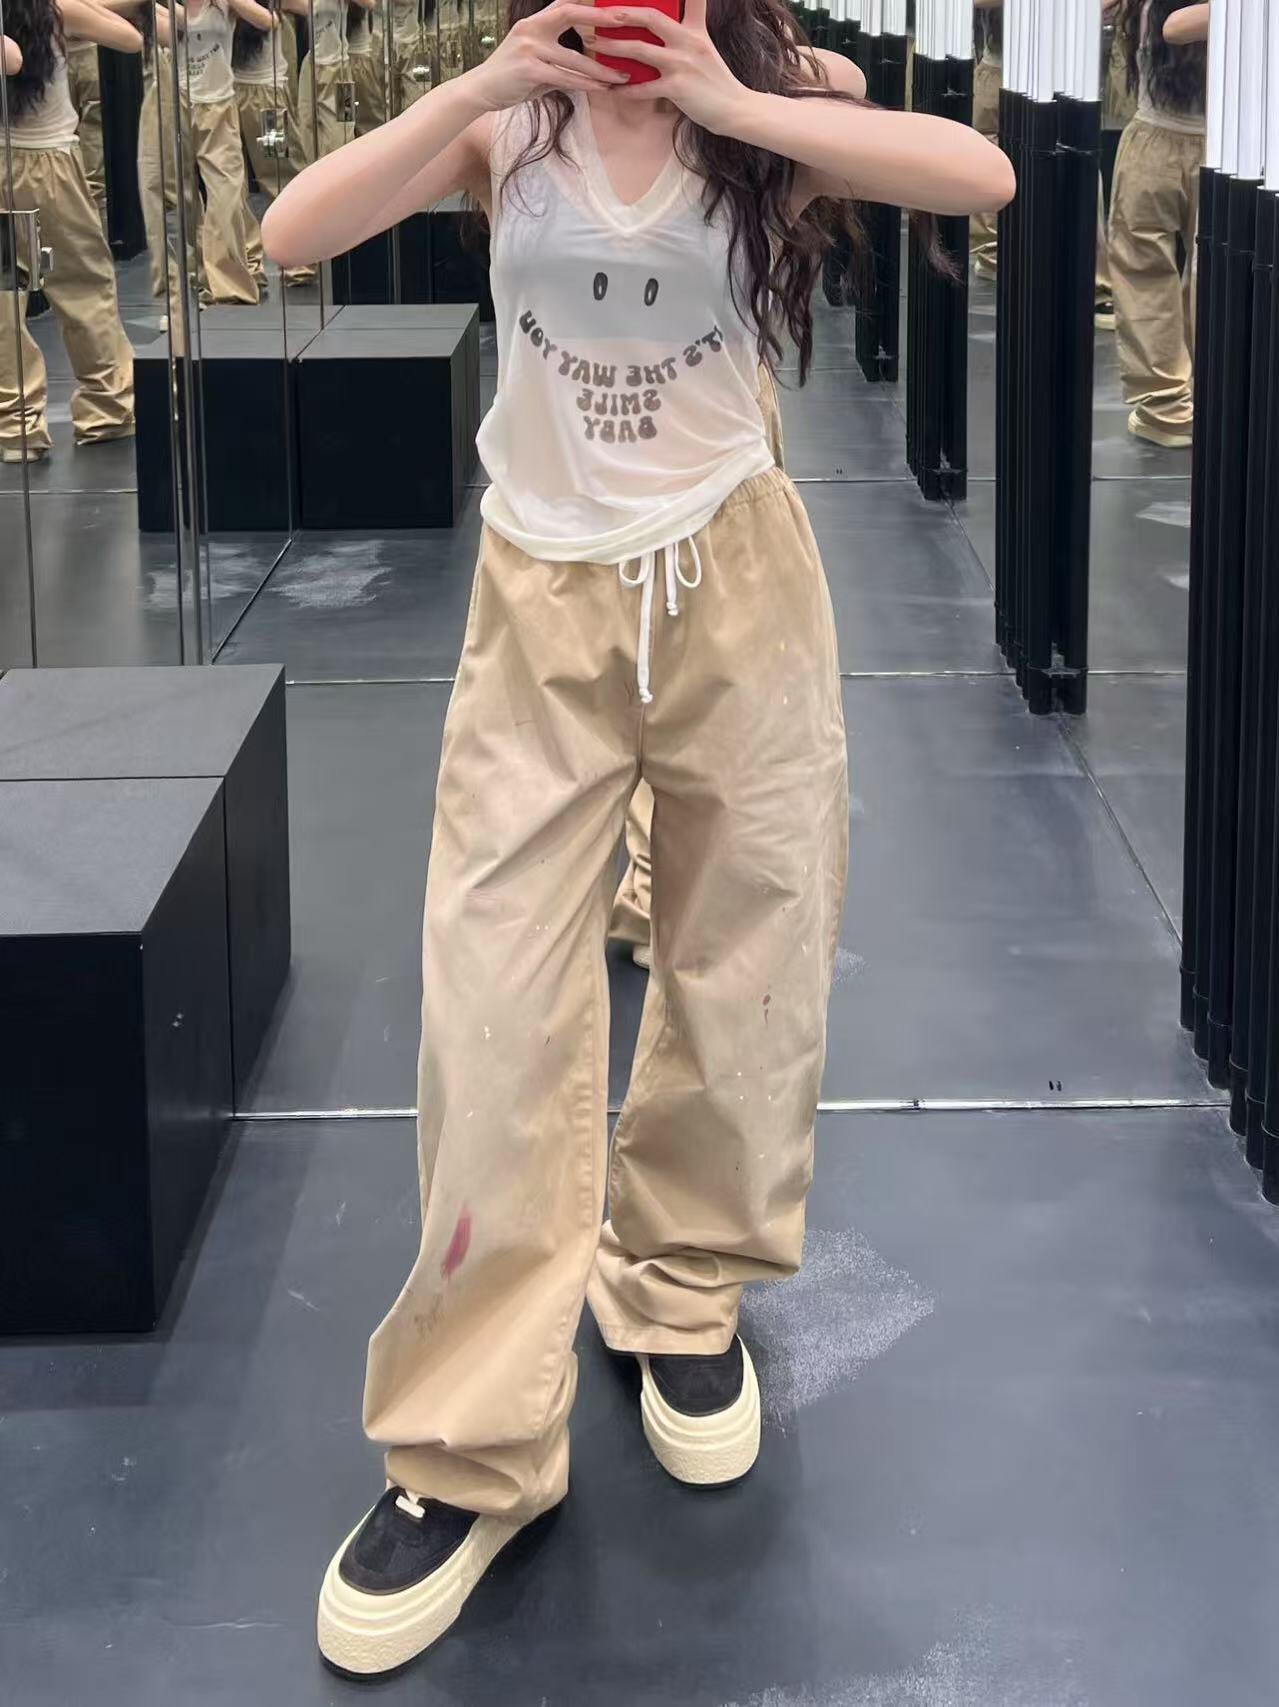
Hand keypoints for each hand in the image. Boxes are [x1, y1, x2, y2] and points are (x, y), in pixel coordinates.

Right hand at [466, 0, 628, 111]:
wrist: (481, 90)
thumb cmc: (510, 77)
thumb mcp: (533, 58)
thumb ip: (556, 55)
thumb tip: (584, 62)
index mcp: (533, 23)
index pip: (564, 4)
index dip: (587, 2)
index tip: (612, 6)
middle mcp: (531, 29)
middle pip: (569, 14)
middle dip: (598, 17)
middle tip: (625, 21)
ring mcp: (529, 49)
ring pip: (574, 57)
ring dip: (600, 68)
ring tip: (621, 75)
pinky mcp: (530, 71)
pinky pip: (565, 78)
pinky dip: (586, 84)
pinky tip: (602, 89)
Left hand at [594, 0, 746, 133]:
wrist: (734, 108)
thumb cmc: (715, 81)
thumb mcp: (704, 48)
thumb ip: (686, 33)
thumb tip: (658, 29)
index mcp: (696, 29)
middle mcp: (688, 41)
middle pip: (651, 17)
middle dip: (623, 13)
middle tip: (602, 13)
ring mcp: (681, 64)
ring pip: (640, 49)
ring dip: (613, 46)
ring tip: (594, 44)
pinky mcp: (677, 88)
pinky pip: (643, 87)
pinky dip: (625, 89)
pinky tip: (611, 88)